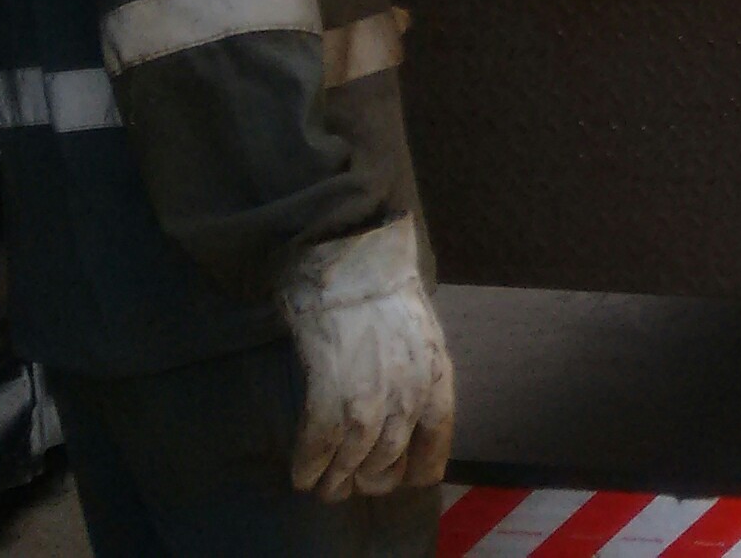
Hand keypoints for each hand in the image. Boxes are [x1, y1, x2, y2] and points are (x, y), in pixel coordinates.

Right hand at [281, 217, 455, 501]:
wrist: (349, 255)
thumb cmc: (381, 287)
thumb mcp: (419, 330)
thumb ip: (416, 371)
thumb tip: (402, 410)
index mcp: (437, 372)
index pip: (438, 438)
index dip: (417, 465)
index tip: (399, 476)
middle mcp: (410, 388)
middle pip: (391, 456)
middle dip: (368, 478)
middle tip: (348, 485)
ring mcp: (370, 388)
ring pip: (355, 456)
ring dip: (335, 477)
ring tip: (321, 486)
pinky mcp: (331, 384)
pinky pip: (321, 440)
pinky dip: (310, 461)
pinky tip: (302, 471)